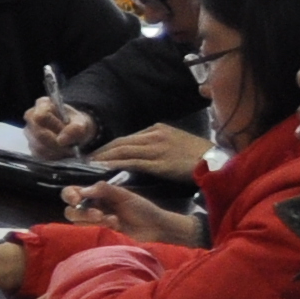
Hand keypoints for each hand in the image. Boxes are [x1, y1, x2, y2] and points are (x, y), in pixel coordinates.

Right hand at [24, 95, 95, 157]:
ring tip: (68, 148)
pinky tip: (61, 152)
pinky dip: (53, 156)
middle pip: (39, 134)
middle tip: (70, 145)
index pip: (39, 116)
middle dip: (57, 142)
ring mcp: (29, 133)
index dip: (53, 127)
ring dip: (56, 150)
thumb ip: (75, 129)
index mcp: (43, 105)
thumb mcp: (81, 123)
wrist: (75, 132)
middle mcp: (32, 118)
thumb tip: (62, 140)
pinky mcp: (31, 147)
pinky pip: (40, 155)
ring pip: (39, 147)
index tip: (65, 134)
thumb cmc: (75, 123)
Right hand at [61, 179, 199, 245]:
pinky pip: (90, 229)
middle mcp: (93, 204)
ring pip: (78, 221)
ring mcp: (96, 217)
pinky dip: (103, 226)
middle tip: (98, 214)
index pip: (72, 191)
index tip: (77, 200)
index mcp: (97, 192)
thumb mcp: (124, 195)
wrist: (155, 226)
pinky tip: (116, 224)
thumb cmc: (142, 207)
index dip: (70, 195)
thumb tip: (82, 191)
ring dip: (92, 221)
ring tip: (110, 219)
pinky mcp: (101, 229)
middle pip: (71, 209)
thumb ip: (104, 190)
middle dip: (82, 213)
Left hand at [91, 124, 211, 177]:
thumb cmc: (196, 154)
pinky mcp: (158, 163)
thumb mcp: (174, 141)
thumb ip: (156, 144)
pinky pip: (132, 162)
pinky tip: (104, 169)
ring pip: (122, 151)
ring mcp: (156, 148)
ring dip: (104, 158)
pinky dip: (116, 164)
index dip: (109, 146)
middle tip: (84, 160)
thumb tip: (138, 153)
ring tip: (89, 165)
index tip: (96, 154)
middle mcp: (154, 136)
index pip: (126, 138)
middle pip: (120, 143)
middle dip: (101, 152)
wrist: (214, 160)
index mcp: (157, 129)